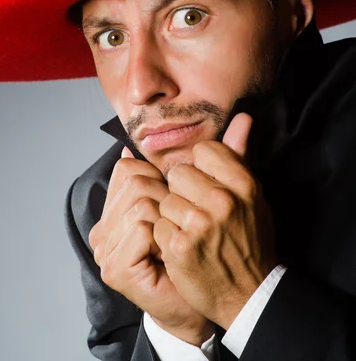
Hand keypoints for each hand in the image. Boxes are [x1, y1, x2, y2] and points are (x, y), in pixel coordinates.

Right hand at [88, 146, 213, 345]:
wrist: (201, 301)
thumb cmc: (201, 248)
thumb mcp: (208, 194)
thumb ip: (220, 158)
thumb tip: (244, 117)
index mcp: (115, 208)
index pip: (128, 167)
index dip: (159, 178)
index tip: (176, 202)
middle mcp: (103, 225)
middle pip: (135, 181)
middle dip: (166, 198)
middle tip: (180, 224)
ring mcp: (105, 248)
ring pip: (141, 201)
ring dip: (168, 217)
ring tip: (176, 238)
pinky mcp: (114, 267)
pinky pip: (144, 226)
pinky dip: (164, 234)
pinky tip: (169, 252)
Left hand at [154, 113, 277, 329]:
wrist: (249, 294)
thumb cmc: (249, 239)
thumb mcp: (252, 195)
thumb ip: (240, 154)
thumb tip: (243, 116)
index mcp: (243, 184)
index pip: (202, 151)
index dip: (200, 167)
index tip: (207, 185)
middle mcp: (222, 201)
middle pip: (178, 173)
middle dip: (182, 190)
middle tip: (196, 210)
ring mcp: (199, 225)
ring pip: (165, 199)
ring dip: (172, 215)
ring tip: (190, 230)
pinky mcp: (179, 247)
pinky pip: (158, 224)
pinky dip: (165, 236)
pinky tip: (182, 247)